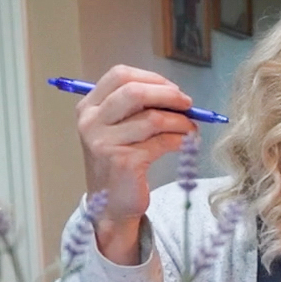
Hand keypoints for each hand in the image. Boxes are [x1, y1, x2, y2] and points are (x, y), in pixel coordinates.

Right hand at [74, 65, 196, 263]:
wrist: (111, 205)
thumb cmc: (121, 162)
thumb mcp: (119, 129)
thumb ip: (139, 108)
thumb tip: (178, 94)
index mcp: (89, 107)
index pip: (120, 75)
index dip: (151, 78)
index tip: (173, 89)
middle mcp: (91, 122)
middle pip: (135, 91)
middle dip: (168, 95)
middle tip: (189, 104)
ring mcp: (104, 142)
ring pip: (153, 118)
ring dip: (180, 121)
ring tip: (191, 128)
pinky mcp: (123, 162)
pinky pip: (161, 142)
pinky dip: (180, 139)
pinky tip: (187, 142)